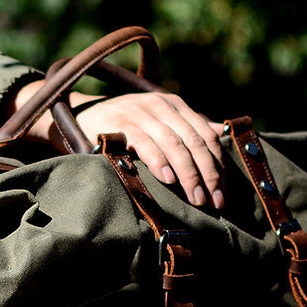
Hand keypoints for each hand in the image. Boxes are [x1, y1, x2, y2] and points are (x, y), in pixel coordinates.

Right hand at [75, 91, 224, 208]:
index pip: (206, 135)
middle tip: (215, 201)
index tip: (223, 192)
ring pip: (174, 145)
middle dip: (208, 174)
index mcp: (175, 105)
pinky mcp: (121, 124)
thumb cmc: (124, 125)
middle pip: (194, 142)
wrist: (83, 115)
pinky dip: (159, 162)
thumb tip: (221, 138)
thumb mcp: (157, 122)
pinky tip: (168, 180)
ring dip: (188, 174)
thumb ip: (185, 130)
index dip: (218, 165)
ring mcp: (141, 113)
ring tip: (197, 198)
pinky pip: (145, 144)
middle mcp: (161, 106)